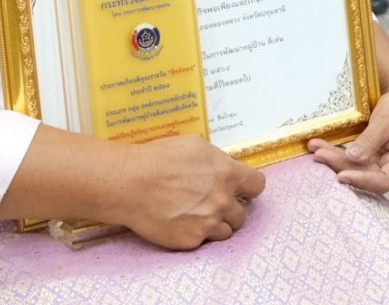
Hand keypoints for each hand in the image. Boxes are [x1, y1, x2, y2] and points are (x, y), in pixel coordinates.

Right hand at [108, 135, 265, 249]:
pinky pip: (203, 241)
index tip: (244, 190)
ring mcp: (208, 224)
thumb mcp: (195, 146)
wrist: (130, 184)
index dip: (250, 187)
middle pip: (241, 214)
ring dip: (216, 224)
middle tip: (212, 204)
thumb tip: (223, 169)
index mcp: (227, 174)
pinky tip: (180, 222)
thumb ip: (217, 161)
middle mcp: (222, 201)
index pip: (257, 185)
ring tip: (196, 215)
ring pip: (226, 231)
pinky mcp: (192, 241)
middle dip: (229, 209)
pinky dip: (195, 234)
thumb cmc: (158, 159)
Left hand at [308, 78, 388, 193]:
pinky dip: (337, 152)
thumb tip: (352, 158)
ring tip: (315, 148)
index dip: (362, 180)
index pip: (383, 181)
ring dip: (334, 158)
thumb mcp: (386, 121)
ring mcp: (380, 165)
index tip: (342, 175)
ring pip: (355, 167)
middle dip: (340, 165)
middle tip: (319, 154)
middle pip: (364, 175)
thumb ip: (370, 141)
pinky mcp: (369, 159)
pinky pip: (352, 159)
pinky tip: (320, 147)